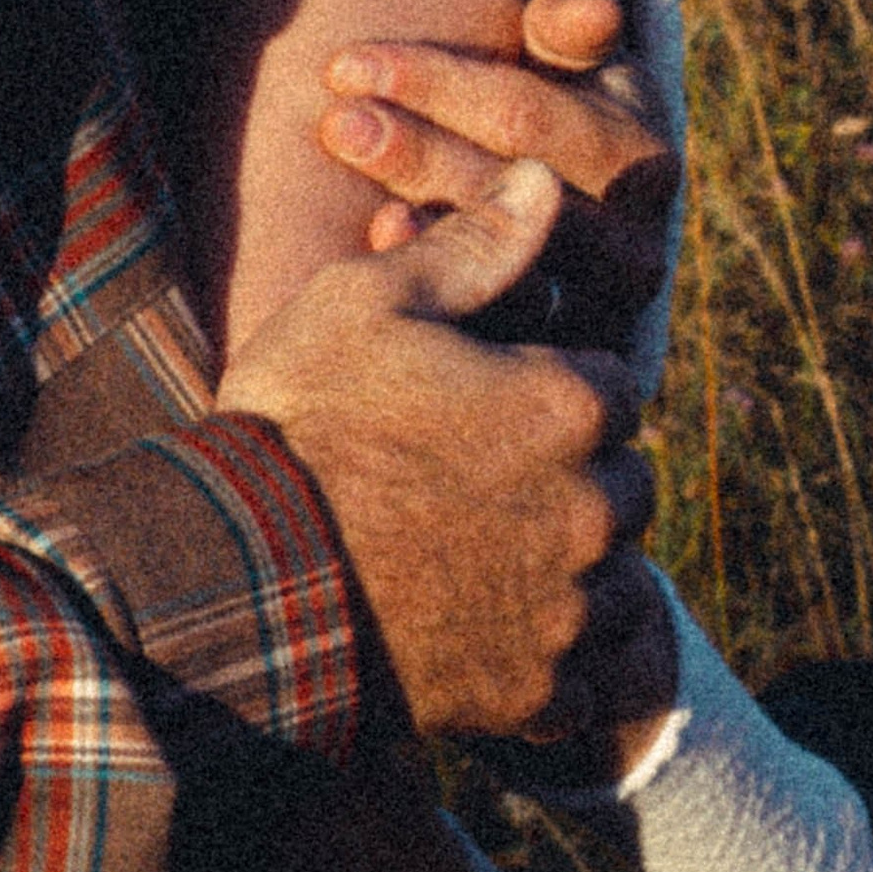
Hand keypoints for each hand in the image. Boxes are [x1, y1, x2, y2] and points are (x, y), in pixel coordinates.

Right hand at [218, 162, 656, 740]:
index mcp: (566, 405)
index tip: (495, 393)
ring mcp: (567, 608)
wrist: (247, 571)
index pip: (614, 387)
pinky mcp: (538, 691)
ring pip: (617, 580)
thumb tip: (543, 179)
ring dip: (575, 565)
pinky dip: (561, 659)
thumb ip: (476, 247)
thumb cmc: (302, 416)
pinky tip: (494, 627)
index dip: (554, 383)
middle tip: (486, 470)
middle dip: (576, 472)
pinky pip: (591, 678)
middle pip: (626, 483)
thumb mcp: (372, 301)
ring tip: (487, 549)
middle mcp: (590, 509)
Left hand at [315, 0, 676, 356]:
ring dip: (416, 218)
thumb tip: (594, 10)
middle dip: (413, 152)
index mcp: (642, 159)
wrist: (566, 205)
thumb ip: (571, 27)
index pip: (523, 119)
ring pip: (499, 269)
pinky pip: (493, 336)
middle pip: (506, 195)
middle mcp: (635, 247)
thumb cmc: (554, 100)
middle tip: (334, 121)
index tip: (348, 63)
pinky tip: (375, 249)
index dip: (434, 84)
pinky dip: (431, 292)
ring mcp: (600, 316)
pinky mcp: (560, 367)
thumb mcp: (569, 57)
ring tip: (344, 175)